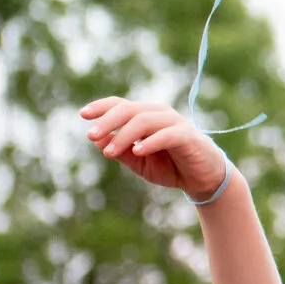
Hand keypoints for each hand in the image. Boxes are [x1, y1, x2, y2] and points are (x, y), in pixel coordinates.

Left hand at [80, 97, 232, 200]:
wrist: (202, 179)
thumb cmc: (170, 166)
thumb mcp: (138, 161)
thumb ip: (120, 150)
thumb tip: (98, 141)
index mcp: (146, 116)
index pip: (121, 104)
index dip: (101, 107)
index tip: (82, 115)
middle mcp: (160, 114)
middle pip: (129, 109)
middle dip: (107, 121)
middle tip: (90, 136)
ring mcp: (175, 123)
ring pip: (144, 120)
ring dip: (123, 135)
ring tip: (109, 152)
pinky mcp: (187, 136)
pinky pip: (166, 134)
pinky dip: (150, 142)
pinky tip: (137, 151)